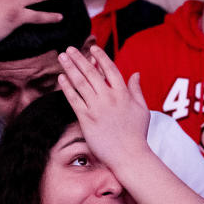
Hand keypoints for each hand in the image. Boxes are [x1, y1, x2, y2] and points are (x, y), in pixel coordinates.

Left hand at [57, 45, 150, 173]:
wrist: (129, 155)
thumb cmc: (137, 134)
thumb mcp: (142, 109)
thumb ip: (136, 90)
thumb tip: (135, 73)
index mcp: (123, 93)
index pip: (110, 69)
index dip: (100, 57)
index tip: (92, 48)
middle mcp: (109, 98)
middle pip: (91, 73)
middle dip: (79, 59)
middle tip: (69, 49)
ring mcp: (97, 108)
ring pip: (80, 83)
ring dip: (70, 68)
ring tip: (62, 57)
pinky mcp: (87, 119)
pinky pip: (74, 100)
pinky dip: (67, 88)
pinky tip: (61, 78)